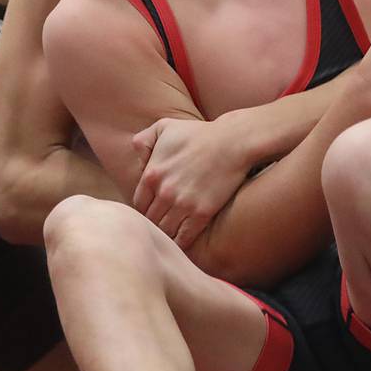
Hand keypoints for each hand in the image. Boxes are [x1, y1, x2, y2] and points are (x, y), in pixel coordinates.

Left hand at [132, 117, 250, 249]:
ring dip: (167, 234)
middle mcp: (164, 192)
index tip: (153, 210)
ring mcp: (183, 205)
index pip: (139, 204)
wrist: (232, 142)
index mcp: (151, 174)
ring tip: (172, 235)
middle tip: (162, 225)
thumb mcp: (164, 127)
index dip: (145, 209)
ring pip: (165, 231)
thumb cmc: (199, 133)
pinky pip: (184, 238)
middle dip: (155, 222)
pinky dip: (181, 242)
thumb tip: (138, 160)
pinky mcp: (202, 213)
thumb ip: (143, 140)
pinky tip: (182, 241)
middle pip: (150, 220)